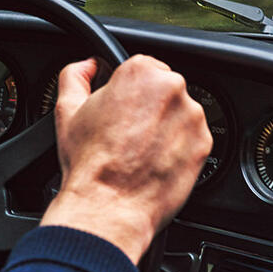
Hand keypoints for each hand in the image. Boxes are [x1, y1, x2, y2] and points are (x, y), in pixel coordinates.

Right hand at [40, 55, 211, 263]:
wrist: (110, 206)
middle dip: (151, 108)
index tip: (125, 110)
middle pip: (165, 89)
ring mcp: (192, 116)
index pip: (144, 68)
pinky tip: (157, 162)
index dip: (131, 92)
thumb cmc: (91, 164)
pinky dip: (179, 148)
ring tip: (142, 152)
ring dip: (167, 127)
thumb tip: (87, 65)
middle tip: (130, 135)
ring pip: (181, 113)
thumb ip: (75, 76)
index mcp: (140, 73)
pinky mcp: (204, 143)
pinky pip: (193, 138)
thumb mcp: (67, 111)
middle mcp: (171, 88)